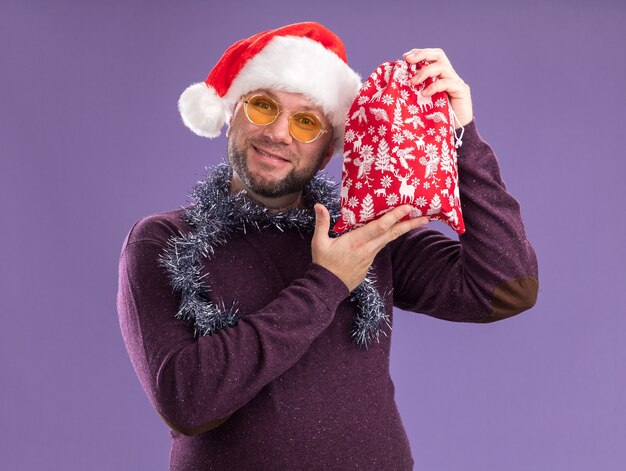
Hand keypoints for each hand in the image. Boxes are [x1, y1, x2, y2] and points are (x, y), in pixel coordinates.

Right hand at [312, 204, 427, 291]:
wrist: (328, 287)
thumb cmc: (324, 264)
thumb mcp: (319, 243)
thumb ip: (322, 223)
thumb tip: (318, 205)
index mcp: (357, 240)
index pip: (380, 226)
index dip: (395, 216)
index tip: (407, 207)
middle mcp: (368, 248)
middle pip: (393, 234)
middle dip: (410, 224)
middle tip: (426, 216)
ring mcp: (370, 256)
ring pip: (389, 239)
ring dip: (403, 229)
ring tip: (415, 221)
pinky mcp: (370, 261)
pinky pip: (381, 246)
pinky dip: (389, 237)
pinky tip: (392, 231)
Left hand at [403, 48, 472, 127]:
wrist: (455, 133)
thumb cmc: (436, 119)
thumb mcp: (422, 102)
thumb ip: (415, 91)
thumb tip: (394, 85)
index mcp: (440, 76)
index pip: (431, 56)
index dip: (419, 53)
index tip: (405, 57)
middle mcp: (449, 76)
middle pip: (438, 55)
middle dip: (422, 55)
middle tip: (407, 60)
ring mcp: (456, 82)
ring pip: (442, 67)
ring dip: (425, 72)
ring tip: (412, 82)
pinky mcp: (461, 91)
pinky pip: (448, 83)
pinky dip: (434, 86)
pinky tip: (424, 94)